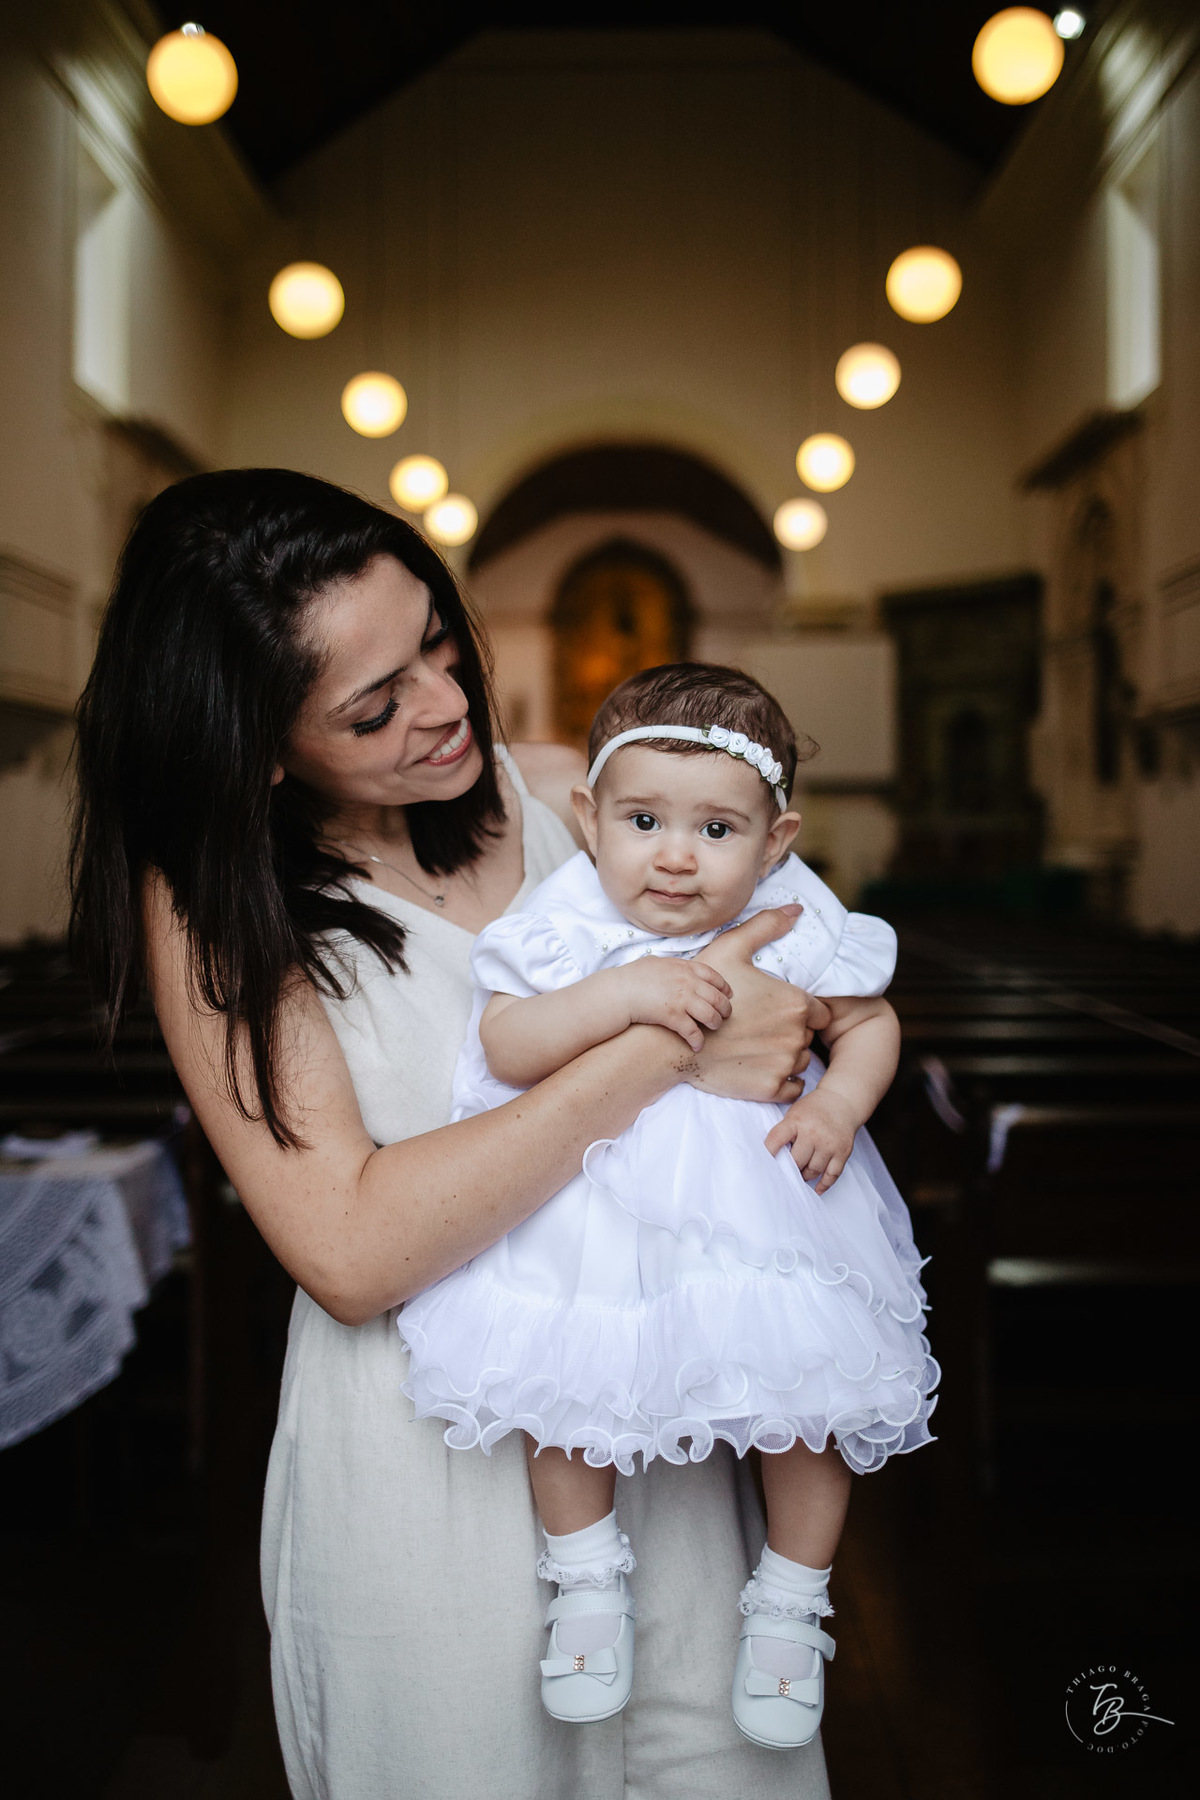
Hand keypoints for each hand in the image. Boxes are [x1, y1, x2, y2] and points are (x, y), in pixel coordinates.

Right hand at [614, 957, 731, 1053]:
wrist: (619, 991)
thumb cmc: (632, 977)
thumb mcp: (655, 963)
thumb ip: (670, 965)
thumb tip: (674, 967)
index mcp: (684, 968)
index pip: (714, 976)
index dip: (724, 987)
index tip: (728, 995)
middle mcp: (687, 982)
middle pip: (718, 997)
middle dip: (725, 1009)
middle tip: (724, 1016)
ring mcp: (682, 999)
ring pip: (711, 1015)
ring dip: (716, 1024)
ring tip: (714, 1028)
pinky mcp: (673, 1017)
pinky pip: (693, 1032)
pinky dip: (698, 1041)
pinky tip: (697, 1046)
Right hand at [687, 907, 830, 1103]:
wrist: (672, 1043)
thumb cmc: (700, 991)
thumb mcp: (731, 948)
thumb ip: (766, 926)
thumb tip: (796, 910)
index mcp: (795, 1003)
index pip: (820, 1012)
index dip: (801, 1010)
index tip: (777, 1010)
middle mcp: (796, 1035)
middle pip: (808, 1036)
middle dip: (790, 1031)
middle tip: (761, 1027)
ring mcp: (784, 1065)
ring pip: (800, 1060)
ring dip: (786, 1055)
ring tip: (757, 1046)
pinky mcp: (771, 1089)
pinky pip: (794, 1088)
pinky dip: (783, 1080)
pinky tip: (761, 1067)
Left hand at [765, 1087, 858, 1193]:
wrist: (842, 1101)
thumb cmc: (814, 1108)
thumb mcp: (794, 1113)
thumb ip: (784, 1131)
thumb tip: (773, 1156)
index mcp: (797, 1121)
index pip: (776, 1140)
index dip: (768, 1153)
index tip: (762, 1163)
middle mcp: (813, 1133)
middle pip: (796, 1161)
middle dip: (790, 1167)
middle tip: (787, 1170)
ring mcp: (829, 1144)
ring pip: (813, 1170)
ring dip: (805, 1175)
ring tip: (801, 1173)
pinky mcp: (843, 1152)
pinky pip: (832, 1174)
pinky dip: (824, 1184)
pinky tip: (817, 1189)